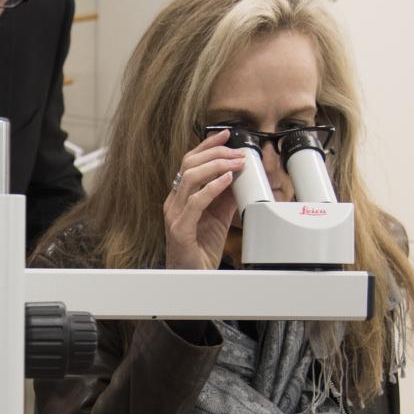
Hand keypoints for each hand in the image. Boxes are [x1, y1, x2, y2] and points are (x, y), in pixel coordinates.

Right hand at [164, 128, 244, 270]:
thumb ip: (225, 196)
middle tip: (237, 152)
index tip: (225, 134)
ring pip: (190, 178)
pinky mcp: (180, 229)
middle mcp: (173, 203)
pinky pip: (195, 202)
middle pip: (188, 165)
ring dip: (217, 166)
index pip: (189, 163)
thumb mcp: (218, 217)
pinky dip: (213, 188)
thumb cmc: (200, 251)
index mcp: (179, 197)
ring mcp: (174, 215)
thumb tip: (240, 176)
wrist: (192, 278)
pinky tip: (227, 181)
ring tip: (236, 164)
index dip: (207, 146)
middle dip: (215, 153)